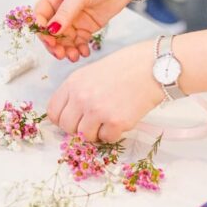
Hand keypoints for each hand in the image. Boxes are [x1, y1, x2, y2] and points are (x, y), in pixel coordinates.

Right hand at [34, 0, 140, 61]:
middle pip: (51, 32)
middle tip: (61, 54)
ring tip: (74, 56)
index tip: (49, 40)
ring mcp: (75, 18)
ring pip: (65, 40)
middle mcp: (61, 9)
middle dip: (54, 44)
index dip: (42, 30)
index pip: (41, 16)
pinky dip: (80, 48)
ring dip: (67, 49)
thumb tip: (51, 30)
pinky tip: (84, 52)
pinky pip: (79, 41)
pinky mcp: (88, 26)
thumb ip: (66, 12)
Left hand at [47, 40, 164, 142]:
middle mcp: (81, 97)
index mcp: (73, 83)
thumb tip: (71, 115)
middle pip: (67, 127)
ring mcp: (97, 110)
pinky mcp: (115, 122)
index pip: (53, 112)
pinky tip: (121, 119)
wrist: (153, 66)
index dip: (63, 119)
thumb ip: (78, 92)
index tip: (74, 120)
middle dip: (78, 129)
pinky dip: (113, 133)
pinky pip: (106, 139)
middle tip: (93, 122)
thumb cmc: (125, 67)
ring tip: (108, 119)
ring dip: (96, 132)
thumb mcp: (92, 73)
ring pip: (85, 136)